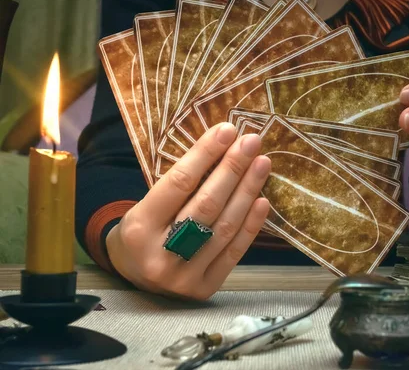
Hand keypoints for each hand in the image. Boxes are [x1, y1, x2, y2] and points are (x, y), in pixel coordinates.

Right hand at [106, 123, 271, 299]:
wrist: (136, 281)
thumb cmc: (142, 233)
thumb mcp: (144, 207)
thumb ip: (179, 187)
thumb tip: (222, 150)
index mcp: (138, 228)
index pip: (178, 183)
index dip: (205, 154)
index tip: (226, 130)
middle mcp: (160, 255)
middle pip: (206, 204)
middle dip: (232, 169)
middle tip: (251, 141)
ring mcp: (184, 276)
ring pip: (224, 227)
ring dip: (247, 191)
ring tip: (262, 163)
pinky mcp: (205, 288)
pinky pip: (234, 252)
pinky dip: (251, 225)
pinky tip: (262, 200)